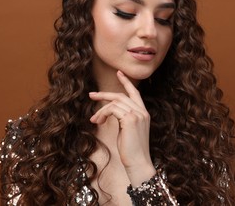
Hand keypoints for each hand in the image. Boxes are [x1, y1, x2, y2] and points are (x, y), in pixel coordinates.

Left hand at [89, 70, 155, 185]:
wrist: (138, 162)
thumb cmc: (131, 150)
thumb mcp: (128, 131)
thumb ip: (123, 119)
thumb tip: (109, 113)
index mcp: (143, 113)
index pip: (135, 93)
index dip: (126, 82)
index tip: (119, 72)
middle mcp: (142, 111)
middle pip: (121, 96)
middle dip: (105, 94)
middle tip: (91, 95)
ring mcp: (137, 114)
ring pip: (115, 103)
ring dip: (101, 110)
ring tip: (94, 119)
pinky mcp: (130, 119)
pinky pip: (112, 109)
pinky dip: (102, 114)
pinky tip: (98, 122)